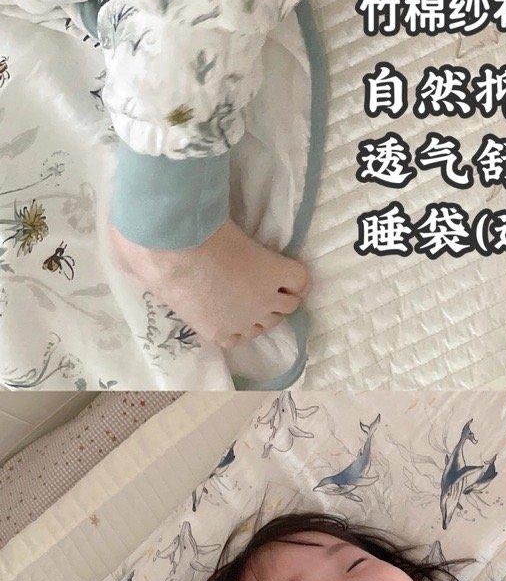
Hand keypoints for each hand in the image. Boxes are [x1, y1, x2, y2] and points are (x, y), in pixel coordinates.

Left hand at [109, 220, 309, 342]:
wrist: (171, 243)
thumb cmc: (152, 260)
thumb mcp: (142, 277)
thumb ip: (146, 280)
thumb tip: (130, 265)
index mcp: (212, 329)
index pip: (239, 337)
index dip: (241, 318)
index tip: (236, 301)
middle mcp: (240, 321)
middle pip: (268, 322)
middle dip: (263, 305)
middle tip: (257, 284)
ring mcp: (259, 298)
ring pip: (287, 305)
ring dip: (283, 292)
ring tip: (277, 276)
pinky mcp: (271, 273)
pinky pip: (299, 281)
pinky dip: (299, 277)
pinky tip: (289, 267)